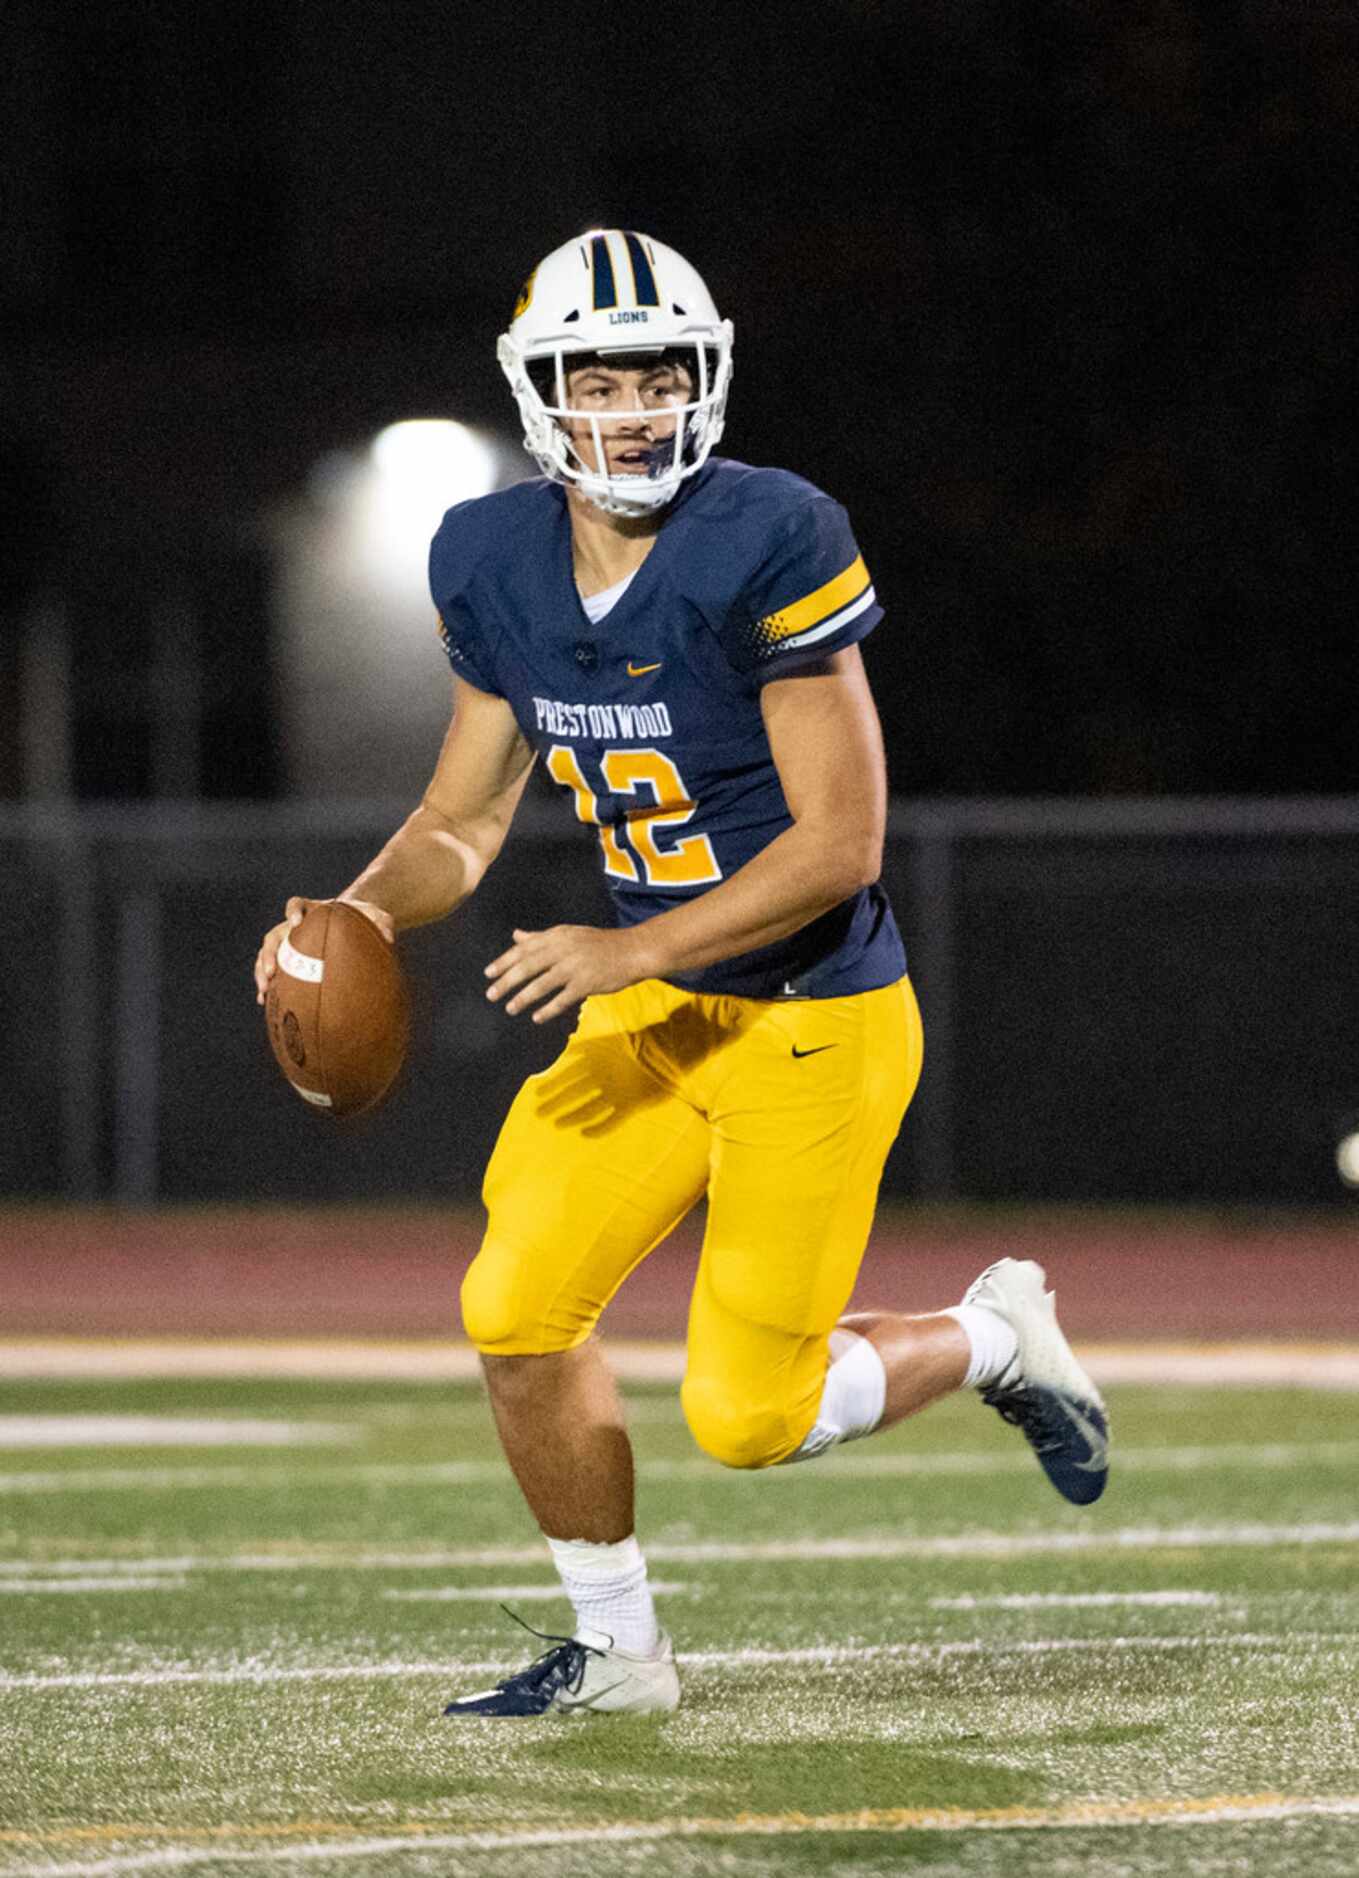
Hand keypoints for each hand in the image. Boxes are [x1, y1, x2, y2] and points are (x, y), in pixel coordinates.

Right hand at [253, 896, 394, 1003]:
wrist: (353, 924)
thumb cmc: (362, 918)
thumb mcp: (375, 916)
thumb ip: (383, 922)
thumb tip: (390, 938)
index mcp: (311, 910)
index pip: (296, 905)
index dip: (293, 912)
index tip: (295, 923)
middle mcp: (293, 925)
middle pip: (273, 935)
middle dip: (269, 953)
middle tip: (271, 970)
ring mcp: (288, 942)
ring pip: (267, 954)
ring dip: (262, 971)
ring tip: (265, 990)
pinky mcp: (287, 959)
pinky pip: (273, 971)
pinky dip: (268, 985)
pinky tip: (265, 1002)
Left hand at [485, 923, 649, 1022]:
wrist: (633, 950)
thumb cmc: (599, 944)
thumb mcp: (569, 934)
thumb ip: (540, 937)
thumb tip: (515, 936)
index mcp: (557, 936)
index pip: (524, 948)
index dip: (504, 961)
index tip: (488, 973)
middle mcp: (563, 949)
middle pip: (528, 966)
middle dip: (507, 981)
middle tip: (491, 995)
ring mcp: (575, 966)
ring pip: (542, 984)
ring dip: (523, 997)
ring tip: (510, 1008)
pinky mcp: (587, 983)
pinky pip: (563, 999)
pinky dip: (548, 1009)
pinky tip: (537, 1018)